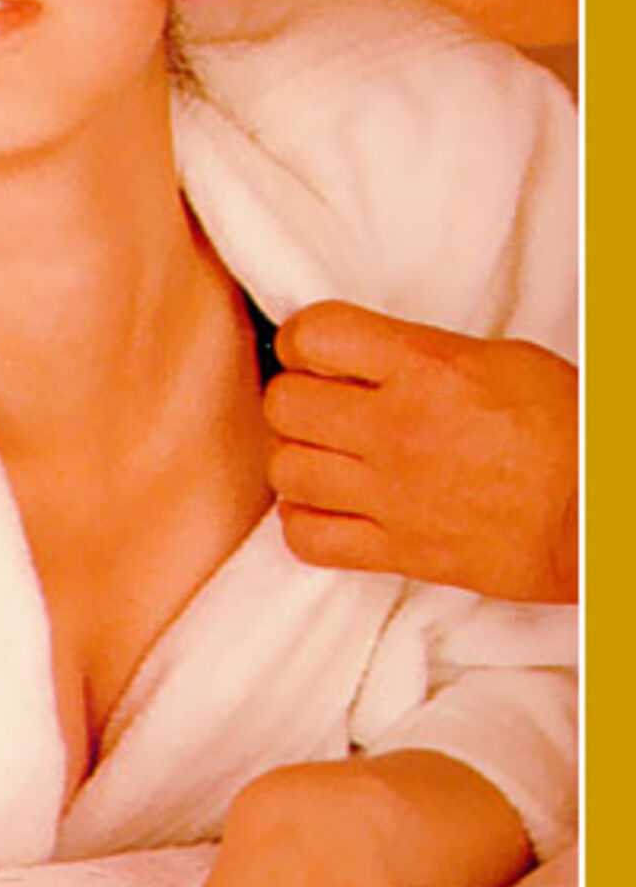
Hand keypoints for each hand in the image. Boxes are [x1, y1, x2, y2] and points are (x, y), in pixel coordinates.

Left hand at [265, 302, 576, 602]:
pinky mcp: (399, 552)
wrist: (600, 513)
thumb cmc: (567, 430)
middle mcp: (397, 430)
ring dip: (297, 457)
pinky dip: (305, 521)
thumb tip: (368, 354)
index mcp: (425, 369)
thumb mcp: (499, 359)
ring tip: (325, 454)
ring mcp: (393, 496)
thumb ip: (420, 353)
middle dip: (294, 396)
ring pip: (286, 470)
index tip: (313, 349)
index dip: (302, 338)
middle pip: (285, 404)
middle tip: (319, 402)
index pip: (314, 334)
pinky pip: (309, 539)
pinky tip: (326, 506)